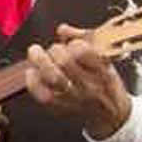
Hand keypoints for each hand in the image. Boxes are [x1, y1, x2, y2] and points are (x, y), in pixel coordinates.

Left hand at [26, 23, 131, 139]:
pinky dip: (33, 81)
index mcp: (102, 71)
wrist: (109, 112)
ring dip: (40, 60)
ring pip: (53, 77)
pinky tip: (31, 72)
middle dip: (55, 49)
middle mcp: (89, 86)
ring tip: (35, 53)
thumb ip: (84, 39)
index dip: (73, 43)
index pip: (84, 51)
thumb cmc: (104, 81)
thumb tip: (62, 30)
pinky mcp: (61, 107)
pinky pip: (43, 95)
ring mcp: (74, 98)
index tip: (72, 44)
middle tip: (53, 49)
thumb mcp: (103, 57)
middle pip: (65, 62)